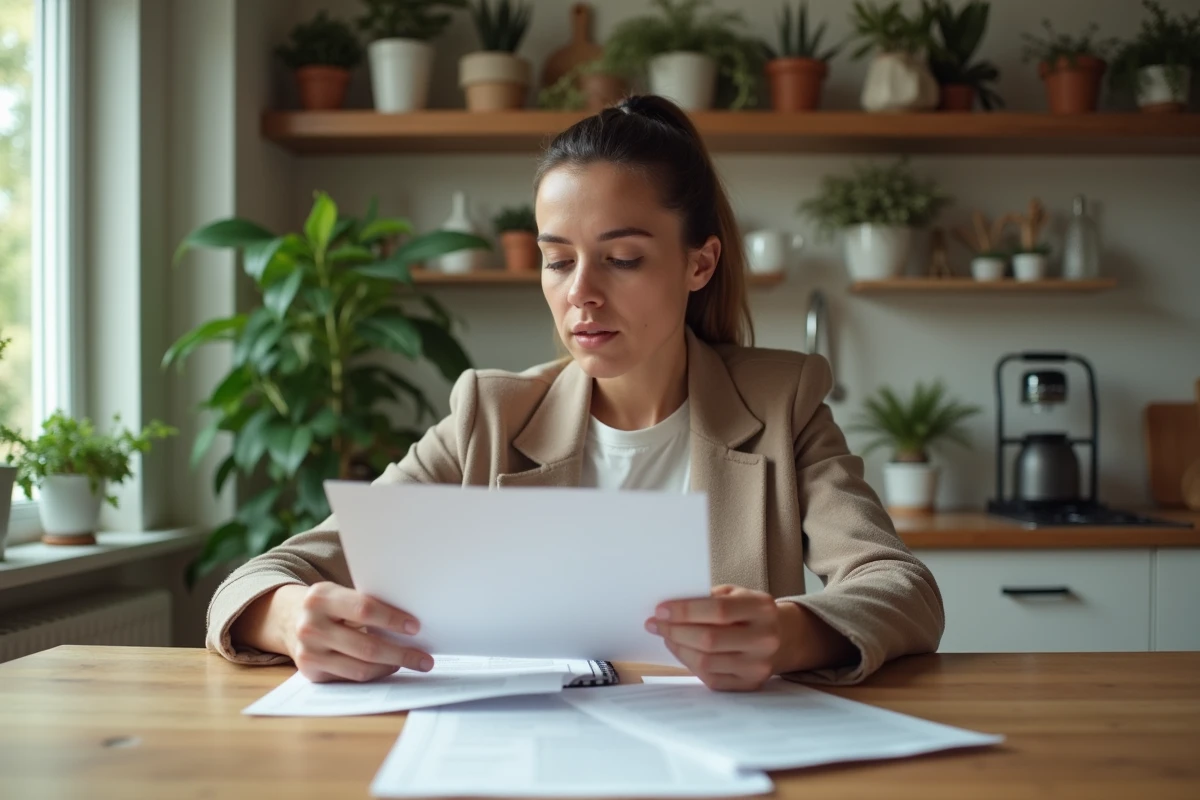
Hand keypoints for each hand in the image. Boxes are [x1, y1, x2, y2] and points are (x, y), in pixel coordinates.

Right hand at [280, 582, 433, 682]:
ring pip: (360, 668)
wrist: (289, 619)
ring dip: (392, 666)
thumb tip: (411, 623)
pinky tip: (390, 667)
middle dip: (401, 653)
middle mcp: (310, 625)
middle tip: (425, 658)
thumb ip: (366, 604)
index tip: (416, 627)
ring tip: (413, 663)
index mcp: (321, 597)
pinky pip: (351, 677)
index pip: (364, 609)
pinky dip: (375, 673)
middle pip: (366, 646)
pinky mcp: (311, 672)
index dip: (392, 619)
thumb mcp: (340, 594)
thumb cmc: (330, 605)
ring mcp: (308, 652)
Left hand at [645, 585, 782, 691]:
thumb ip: (708, 598)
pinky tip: (681, 649)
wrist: (781, 637)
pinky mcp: (749, 684)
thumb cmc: (748, 612)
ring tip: (666, 635)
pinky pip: (710, 678)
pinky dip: (688, 662)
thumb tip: (668, 609)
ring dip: (678, 647)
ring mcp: (758, 665)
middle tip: (655, 624)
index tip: (661, 610)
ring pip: (706, 661)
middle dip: (675, 630)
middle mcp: (765, 638)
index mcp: (762, 608)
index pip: (718, 610)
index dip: (685, 611)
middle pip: (709, 639)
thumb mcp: (735, 594)